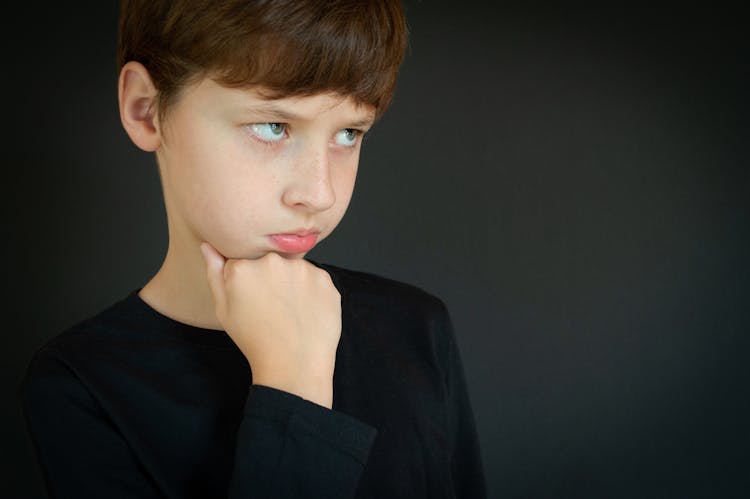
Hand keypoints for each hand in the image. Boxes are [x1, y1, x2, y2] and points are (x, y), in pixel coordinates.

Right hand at [199, 242, 340, 408]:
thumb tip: (208, 246)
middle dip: (270, 279)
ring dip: (292, 283)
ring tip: (290, 312)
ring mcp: (302, 269)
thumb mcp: (224, 310)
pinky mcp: (325, 279)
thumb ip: (215, 273)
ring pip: (294, 269)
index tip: (252, 300)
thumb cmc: (255, 340)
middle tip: (272, 308)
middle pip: (269, 262)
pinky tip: (306, 312)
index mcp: (243, 267)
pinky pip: (315, 279)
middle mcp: (273, 261)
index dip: (247, 282)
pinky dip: (312, 292)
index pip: (242, 262)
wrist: (294, 365)